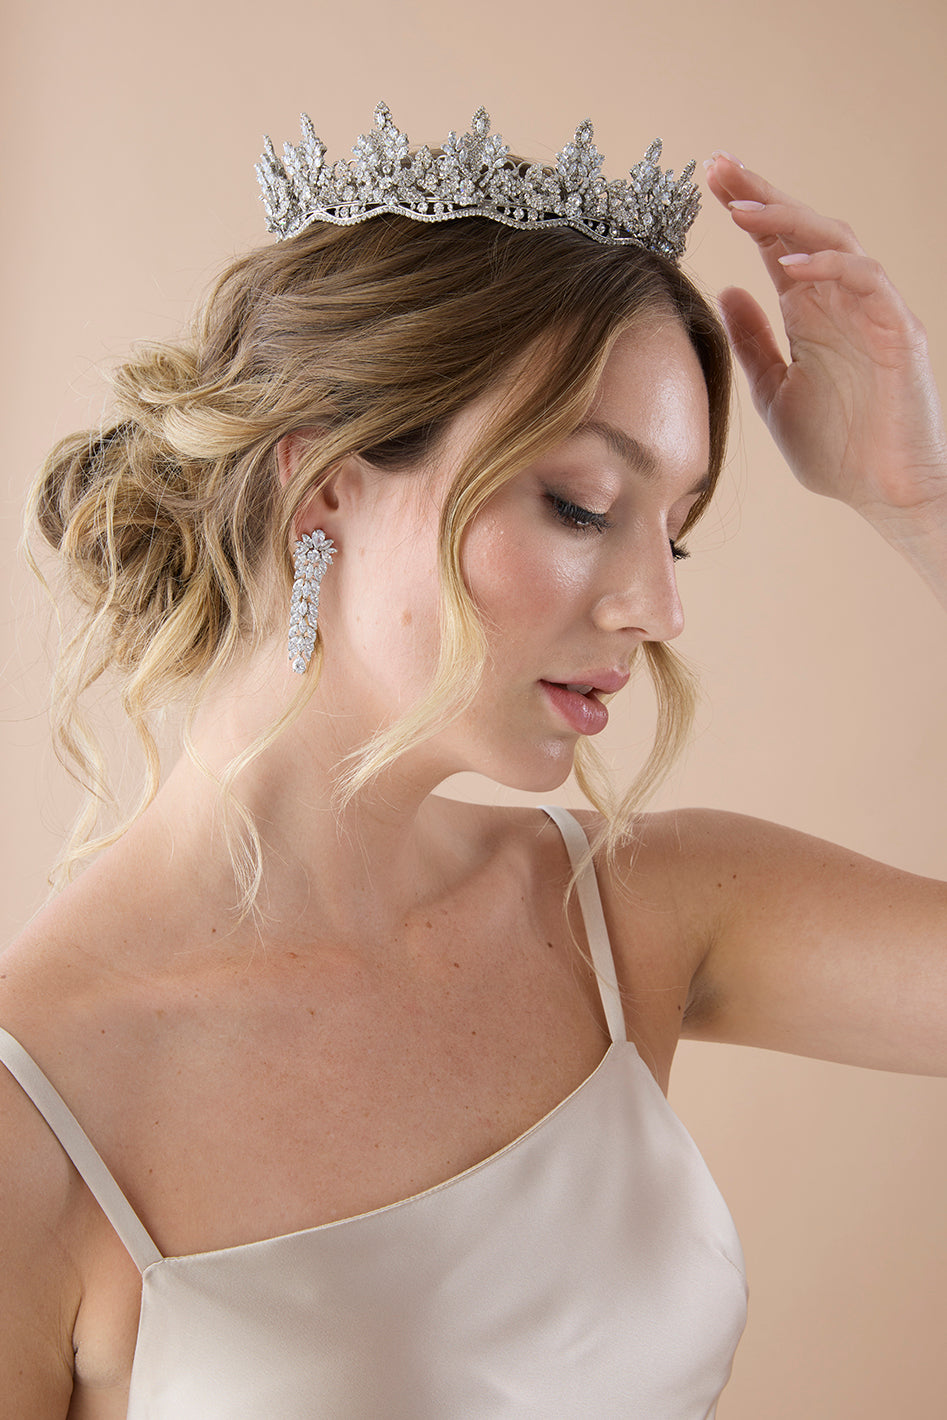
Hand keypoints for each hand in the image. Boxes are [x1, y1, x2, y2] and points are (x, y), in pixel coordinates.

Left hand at [704, 153, 946, 533]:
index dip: (746, 209)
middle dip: (761, 194)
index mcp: (810, 313)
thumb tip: (725, 289)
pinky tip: (787, 264)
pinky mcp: (897, 331)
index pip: (776, 245)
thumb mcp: (774, 392)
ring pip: (836, 240)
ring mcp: (872, 312)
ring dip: (789, 220)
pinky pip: (867, 280)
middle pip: (803, 228)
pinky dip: (828, 266)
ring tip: (742, 209)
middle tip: (718, 166)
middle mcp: (841, 302)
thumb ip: (753, 341)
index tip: (707, 180)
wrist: (885, 493)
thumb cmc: (838, 449)